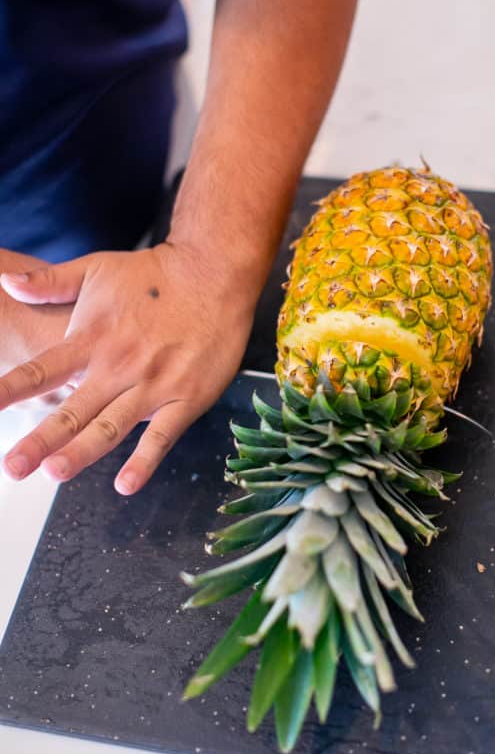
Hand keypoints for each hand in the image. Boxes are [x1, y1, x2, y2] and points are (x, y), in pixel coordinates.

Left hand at [0, 243, 253, 493]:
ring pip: (111, 426)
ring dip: (82, 452)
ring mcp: (153, 385)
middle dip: (40, 440)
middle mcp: (118, 366)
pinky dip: (144, 461)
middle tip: (12, 466)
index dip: (12, 388)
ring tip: (55, 472)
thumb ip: (50, 282)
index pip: (43, 369)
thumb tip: (7, 283)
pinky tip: (125, 485)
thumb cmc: (154, 273)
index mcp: (93, 337)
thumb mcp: (96, 268)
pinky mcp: (186, 397)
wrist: (214, 272)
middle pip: (72, 409)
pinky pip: (162, 436)